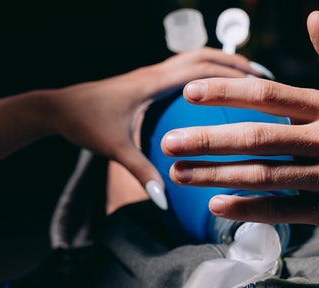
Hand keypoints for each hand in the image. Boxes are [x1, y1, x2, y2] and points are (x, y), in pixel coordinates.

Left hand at [45, 48, 260, 199]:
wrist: (55, 108)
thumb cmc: (84, 123)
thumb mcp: (115, 149)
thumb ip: (141, 174)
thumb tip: (164, 200)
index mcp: (152, 83)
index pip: (201, 71)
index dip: (233, 75)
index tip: (260, 84)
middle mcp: (154, 73)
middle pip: (203, 56)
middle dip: (234, 63)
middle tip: (263, 78)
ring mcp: (150, 74)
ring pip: (193, 59)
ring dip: (220, 64)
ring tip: (247, 79)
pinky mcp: (145, 81)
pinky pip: (182, 71)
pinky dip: (204, 74)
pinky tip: (215, 93)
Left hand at [160, 11, 318, 230]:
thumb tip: (313, 19)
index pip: (269, 95)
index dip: (226, 93)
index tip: (189, 93)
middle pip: (257, 138)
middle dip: (208, 140)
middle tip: (169, 143)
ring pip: (266, 176)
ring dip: (218, 176)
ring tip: (180, 175)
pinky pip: (286, 211)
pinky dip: (251, 209)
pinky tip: (218, 207)